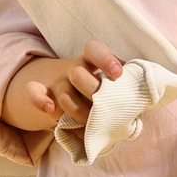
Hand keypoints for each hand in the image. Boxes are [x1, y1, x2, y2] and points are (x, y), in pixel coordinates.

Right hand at [1, 40, 123, 135]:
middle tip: (106, 110)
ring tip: (90, 125)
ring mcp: (57, 83)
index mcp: (91, 62)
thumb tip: (143, 100)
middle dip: (92, 93)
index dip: (105, 59)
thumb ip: (121, 89)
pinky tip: (50, 108)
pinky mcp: (41, 95)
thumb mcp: (110, 87)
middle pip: (78, 75)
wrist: (64, 96)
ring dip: (78, 112)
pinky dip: (40, 100)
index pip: (94, 51)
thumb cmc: (98, 93)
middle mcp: (73, 70)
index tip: (118, 74)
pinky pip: (33, 93)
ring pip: (64, 96)